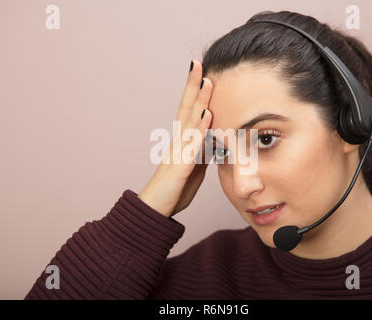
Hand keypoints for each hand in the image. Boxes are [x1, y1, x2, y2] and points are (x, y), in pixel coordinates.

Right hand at [138, 59, 212, 217]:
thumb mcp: (194, 168)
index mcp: (182, 142)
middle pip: (186, 108)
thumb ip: (203, 152)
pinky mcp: (180, 165)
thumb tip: (215, 141)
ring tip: (207, 81)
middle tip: (198, 63)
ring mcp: (178, 152)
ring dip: (199, 100)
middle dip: (193, 85)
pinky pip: (192, 144)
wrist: (156, 210)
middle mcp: (178, 142)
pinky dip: (200, 128)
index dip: (195, 92)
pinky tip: (207, 114)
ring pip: (189, 121)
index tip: (202, 73)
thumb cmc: (174, 190)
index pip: (189, 111)